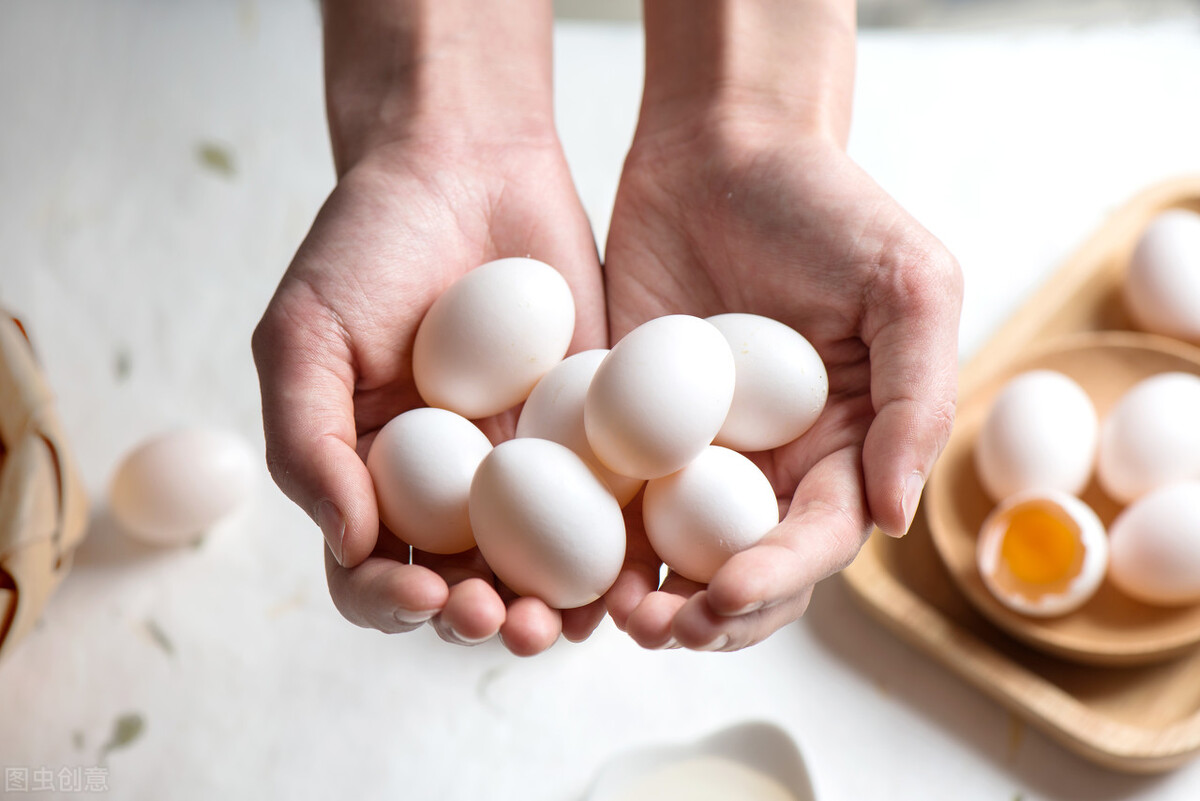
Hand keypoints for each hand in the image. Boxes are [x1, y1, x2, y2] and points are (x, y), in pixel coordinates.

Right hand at [252, 1, 607, 655]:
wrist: (464, 161)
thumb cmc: (366, 246)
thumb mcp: (304, 334)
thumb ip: (306, 441)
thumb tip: (351, 544)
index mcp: (369, 476)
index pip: (367, 574)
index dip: (388, 602)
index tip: (422, 590)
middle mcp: (448, 485)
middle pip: (460, 586)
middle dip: (481, 620)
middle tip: (506, 619)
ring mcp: (526, 464)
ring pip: (539, 568)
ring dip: (551, 609)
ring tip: (568, 621)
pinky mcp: (595, 432)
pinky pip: (609, 507)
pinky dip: (618, 553)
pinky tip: (629, 574)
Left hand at [603, 122, 961, 650]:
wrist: (723, 144)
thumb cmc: (829, 205)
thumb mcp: (909, 285)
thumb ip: (917, 401)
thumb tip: (895, 520)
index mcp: (840, 448)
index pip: (816, 539)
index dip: (778, 577)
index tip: (728, 594)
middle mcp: (765, 466)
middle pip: (741, 572)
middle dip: (706, 618)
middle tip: (660, 628)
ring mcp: (688, 452)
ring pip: (667, 556)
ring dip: (642, 599)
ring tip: (607, 614)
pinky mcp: (620, 424)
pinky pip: (604, 495)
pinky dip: (585, 538)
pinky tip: (558, 561)